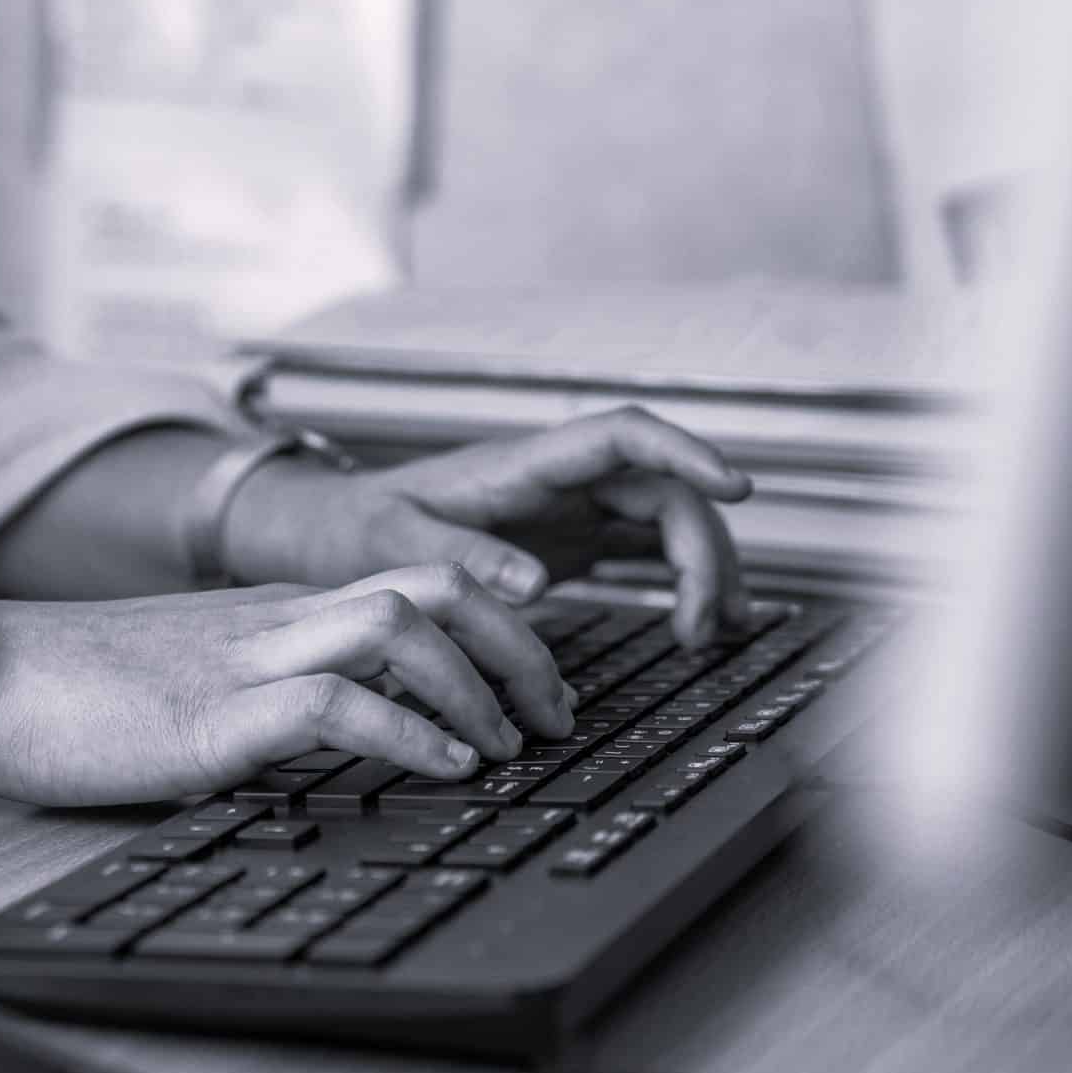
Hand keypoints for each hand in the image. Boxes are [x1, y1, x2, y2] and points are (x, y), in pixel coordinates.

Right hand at [0, 565, 576, 805]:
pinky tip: (446, 770)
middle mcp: (278, 617)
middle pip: (438, 586)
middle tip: (556, 717)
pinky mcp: (212, 714)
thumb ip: (268, 692)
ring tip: (510, 748)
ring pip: (405, 625)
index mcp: (277, 609)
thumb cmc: (74, 690)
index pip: (419, 580)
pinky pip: (337, 702)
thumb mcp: (197, 680)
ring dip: (479, 688)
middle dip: (520, 648)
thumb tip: (340, 736)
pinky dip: (410, 732)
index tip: (540, 684)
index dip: (501, 625)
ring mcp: (248, 658)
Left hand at [220, 408, 755, 647]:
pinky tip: (699, 628)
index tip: (735, 487)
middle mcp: (561, 478)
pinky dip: (682, 583)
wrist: (336, 533)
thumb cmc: (361, 530)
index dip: (685, 452)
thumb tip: (536, 584)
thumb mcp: (397, 545)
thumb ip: (464, 558)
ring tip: (712, 636)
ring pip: (667, 521)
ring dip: (704, 570)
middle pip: (664, 490)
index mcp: (524, 464)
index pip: (623, 435)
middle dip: (703, 549)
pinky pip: (647, 552)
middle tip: (703, 629)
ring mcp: (573, 508)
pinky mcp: (574, 541)